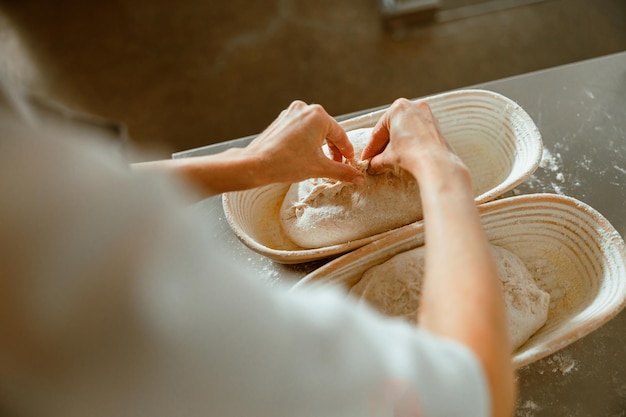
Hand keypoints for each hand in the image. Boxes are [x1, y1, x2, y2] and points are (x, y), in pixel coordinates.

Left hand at [244, 100, 364, 183]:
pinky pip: (301, 130)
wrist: (256, 164)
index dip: (347, 151)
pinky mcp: (281, 120)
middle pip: (327, 131)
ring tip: (323, 161)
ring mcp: (291, 113)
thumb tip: (359, 178)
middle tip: (339, 163)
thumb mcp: (320, 168)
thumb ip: (342, 171)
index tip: (350, 161)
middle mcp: (305, 109)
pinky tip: (307, 154)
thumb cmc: (286, 163)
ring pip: (314, 130)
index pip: (340, 135)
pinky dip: (307, 141)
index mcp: (318, 116)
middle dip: (333, 148)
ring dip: (321, 145)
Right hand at [361, 99, 455, 174]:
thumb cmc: (412, 154)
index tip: (366, 158)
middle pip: (392, 128)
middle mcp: (414, 107)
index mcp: (398, 108)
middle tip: (375, 158)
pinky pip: (417, 134)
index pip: (379, 131)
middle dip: (384, 144)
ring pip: (406, 130)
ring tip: (389, 158)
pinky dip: (410, 143)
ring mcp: (427, 115)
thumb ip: (378, 159)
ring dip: (397, 143)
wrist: (435, 164)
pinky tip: (405, 155)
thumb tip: (374, 164)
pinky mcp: (436, 126)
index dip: (371, 148)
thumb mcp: (388, 157)